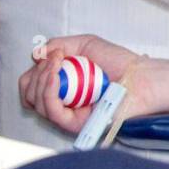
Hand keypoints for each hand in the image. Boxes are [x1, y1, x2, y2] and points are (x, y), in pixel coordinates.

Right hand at [19, 34, 154, 134]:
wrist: (139, 77)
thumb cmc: (119, 63)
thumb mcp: (85, 45)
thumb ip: (58, 45)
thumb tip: (35, 55)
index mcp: (62, 86)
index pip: (32, 84)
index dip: (36, 69)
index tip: (53, 55)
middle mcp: (62, 102)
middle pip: (29, 94)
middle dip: (37, 73)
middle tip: (56, 60)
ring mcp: (67, 114)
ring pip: (36, 102)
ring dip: (42, 78)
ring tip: (58, 63)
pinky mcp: (75, 124)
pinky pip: (51, 111)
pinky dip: (48, 90)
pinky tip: (55, 76)